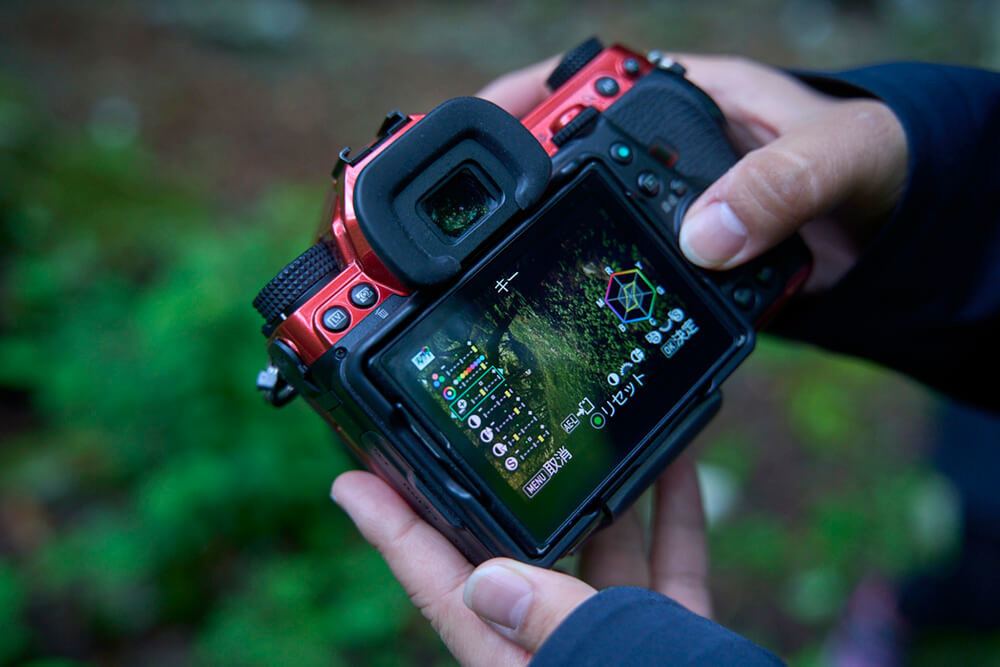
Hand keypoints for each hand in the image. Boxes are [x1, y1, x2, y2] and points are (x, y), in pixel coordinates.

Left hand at [331, 457, 709, 665]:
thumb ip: (557, 629)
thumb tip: (489, 581)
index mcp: (524, 666)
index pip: (442, 590)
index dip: (393, 533)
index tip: (352, 483)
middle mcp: (560, 650)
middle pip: (515, 556)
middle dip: (501, 491)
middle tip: (477, 429)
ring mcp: (615, 642)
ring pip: (599, 551)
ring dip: (604, 491)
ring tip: (593, 431)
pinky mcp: (671, 637)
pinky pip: (666, 562)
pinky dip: (671, 514)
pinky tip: (674, 465)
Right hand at [477, 53, 909, 290]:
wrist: (890, 229)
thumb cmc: (876, 159)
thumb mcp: (837, 156)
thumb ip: (782, 183)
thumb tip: (707, 237)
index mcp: (687, 96)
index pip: (589, 83)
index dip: (530, 99)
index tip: (485, 126)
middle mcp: (664, 150)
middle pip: (568, 158)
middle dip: (515, 181)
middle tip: (471, 217)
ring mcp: (666, 208)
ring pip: (588, 220)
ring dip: (547, 242)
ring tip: (496, 270)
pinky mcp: (676, 260)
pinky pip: (625, 273)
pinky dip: (596, 292)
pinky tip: (565, 314)